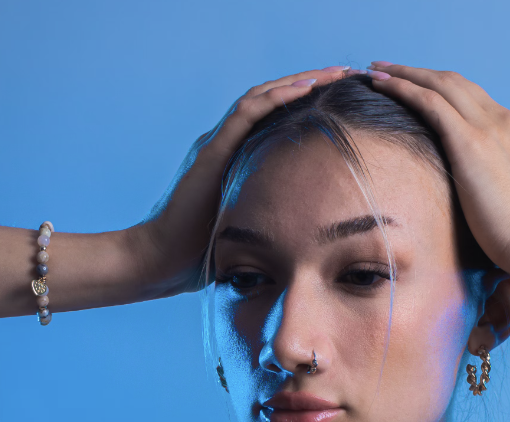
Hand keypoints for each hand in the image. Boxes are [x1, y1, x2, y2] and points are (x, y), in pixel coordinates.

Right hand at [132, 67, 350, 294]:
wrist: (163, 259)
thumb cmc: (202, 253)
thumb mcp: (249, 229)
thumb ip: (270, 217)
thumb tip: (308, 231)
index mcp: (236, 157)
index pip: (275, 118)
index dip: (307, 103)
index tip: (343, 97)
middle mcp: (226, 143)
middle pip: (272, 99)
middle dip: (310, 82)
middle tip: (347, 72)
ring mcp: (218, 144)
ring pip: (262, 97)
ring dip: (298, 82)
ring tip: (332, 74)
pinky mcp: (212, 152)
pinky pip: (246, 114)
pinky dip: (275, 98)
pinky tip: (303, 89)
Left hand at [367, 63, 509, 281]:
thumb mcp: (505, 200)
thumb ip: (487, 186)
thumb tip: (465, 201)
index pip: (470, 98)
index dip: (439, 89)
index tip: (414, 88)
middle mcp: (503, 120)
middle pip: (454, 82)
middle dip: (417, 72)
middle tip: (385, 69)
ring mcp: (489, 127)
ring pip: (440, 84)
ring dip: (404, 73)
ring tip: (376, 71)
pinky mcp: (471, 142)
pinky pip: (431, 102)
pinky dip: (404, 88)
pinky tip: (381, 85)